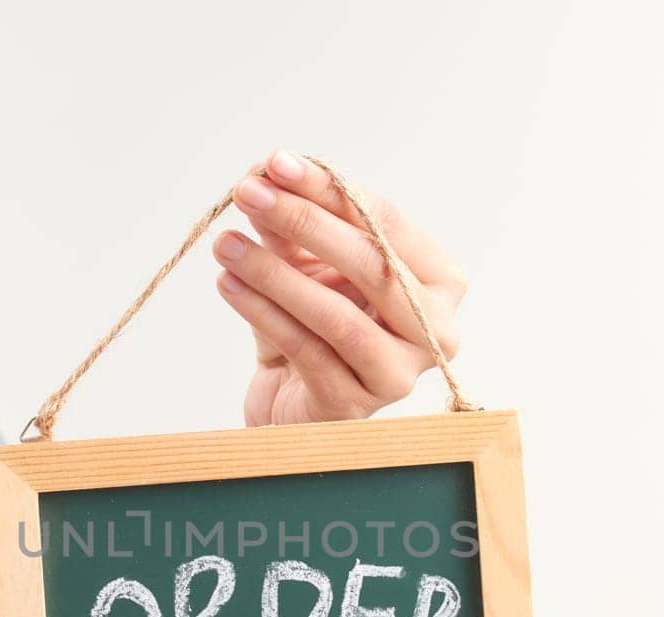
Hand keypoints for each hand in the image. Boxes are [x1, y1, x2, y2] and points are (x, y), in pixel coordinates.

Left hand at [213, 149, 468, 426]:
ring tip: (225, 244)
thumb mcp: (305, 265)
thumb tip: (264, 174)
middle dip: (303, 221)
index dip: (328, 188)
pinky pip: (307, 351)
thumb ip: (294, 223)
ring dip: (274, 273)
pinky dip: (263, 313)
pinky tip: (227, 284)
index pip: (384, 220)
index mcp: (438, 280)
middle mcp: (435, 329)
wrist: (291, 401)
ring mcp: (400, 373)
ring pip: (336, 314)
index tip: (273, 162)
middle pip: (372, 262)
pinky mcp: (356, 406)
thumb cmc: (312, 326)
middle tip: (247, 193)